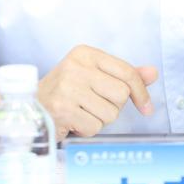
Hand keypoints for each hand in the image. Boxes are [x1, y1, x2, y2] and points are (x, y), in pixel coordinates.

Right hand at [38, 45, 158, 139]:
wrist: (31, 106)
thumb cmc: (67, 90)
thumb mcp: (94, 75)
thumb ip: (124, 75)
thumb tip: (153, 73)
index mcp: (86, 53)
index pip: (127, 73)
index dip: (141, 92)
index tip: (146, 107)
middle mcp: (76, 67)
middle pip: (121, 95)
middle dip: (112, 106)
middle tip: (93, 104)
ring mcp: (67, 88)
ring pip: (110, 114)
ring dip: (99, 119)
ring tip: (81, 112)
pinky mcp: (61, 109)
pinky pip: (94, 127)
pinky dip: (87, 129)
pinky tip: (73, 121)